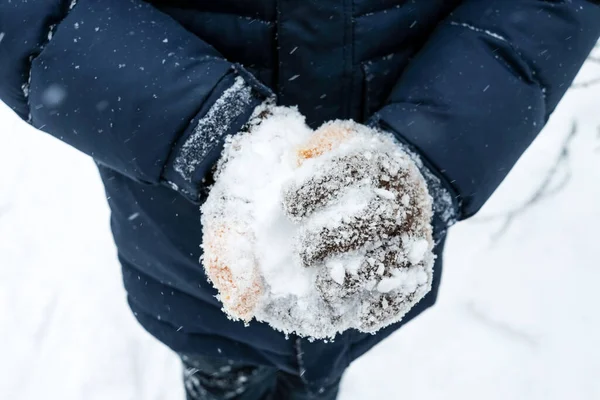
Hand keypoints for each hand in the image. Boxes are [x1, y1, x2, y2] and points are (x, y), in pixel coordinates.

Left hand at [282, 122, 434, 331]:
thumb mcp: (334, 144)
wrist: (398, 188)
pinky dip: (386, 308)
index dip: (316, 188)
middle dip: (332, 237)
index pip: (351, 169)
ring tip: (323, 286)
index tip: (287, 204)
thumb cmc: (352, 170)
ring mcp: (415, 235)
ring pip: (393, 259)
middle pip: (373, 218)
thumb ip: (313, 149)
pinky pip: (409, 290)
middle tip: (302, 252)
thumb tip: (294, 160)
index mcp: (381, 162)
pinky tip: (360, 316)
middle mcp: (405, 198)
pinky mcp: (420, 266)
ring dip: (356, 277)